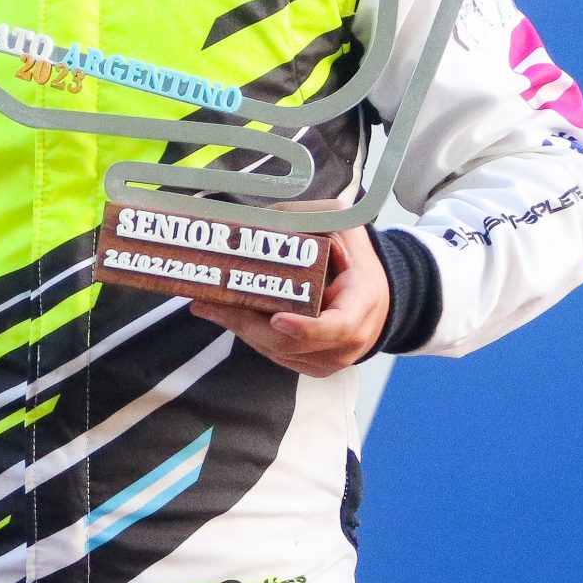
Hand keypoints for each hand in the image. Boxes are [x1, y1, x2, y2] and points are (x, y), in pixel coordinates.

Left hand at [189, 224, 388, 376]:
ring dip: (239, 328)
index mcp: (362, 304)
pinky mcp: (312, 365)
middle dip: (245, 322)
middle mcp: (349, 339)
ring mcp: (331, 358)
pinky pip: (275, 355)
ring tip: (205, 304)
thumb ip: (308, 218)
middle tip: (209, 302)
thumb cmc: (357, 259)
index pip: (337, 326)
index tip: (277, 318)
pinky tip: (224, 314)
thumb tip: (262, 217)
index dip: (306, 328)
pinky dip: (249, 335)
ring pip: (276, 351)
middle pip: (290, 343)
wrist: (377, 296)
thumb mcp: (343, 226)